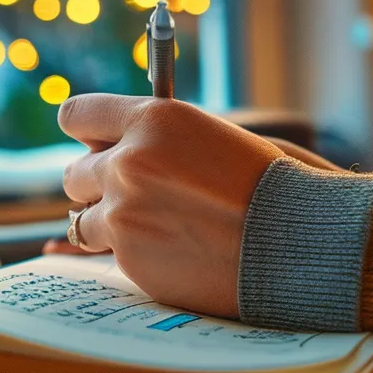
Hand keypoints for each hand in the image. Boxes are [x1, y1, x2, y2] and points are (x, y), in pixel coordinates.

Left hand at [57, 94, 284, 317]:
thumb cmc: (268, 186)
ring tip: (146, 227)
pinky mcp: (129, 257)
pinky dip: (134, 254)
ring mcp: (123, 213)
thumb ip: (158, 140)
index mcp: (153, 119)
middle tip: (127, 193)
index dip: (84, 132)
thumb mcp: (212, 138)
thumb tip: (116, 147)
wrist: (298, 241)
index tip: (91, 143)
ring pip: (81, 220)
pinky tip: (172, 251)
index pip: (78, 115)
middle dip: (96, 184)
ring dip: (107, 223)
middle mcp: (129, 162)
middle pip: (74, 173)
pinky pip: (109, 253)